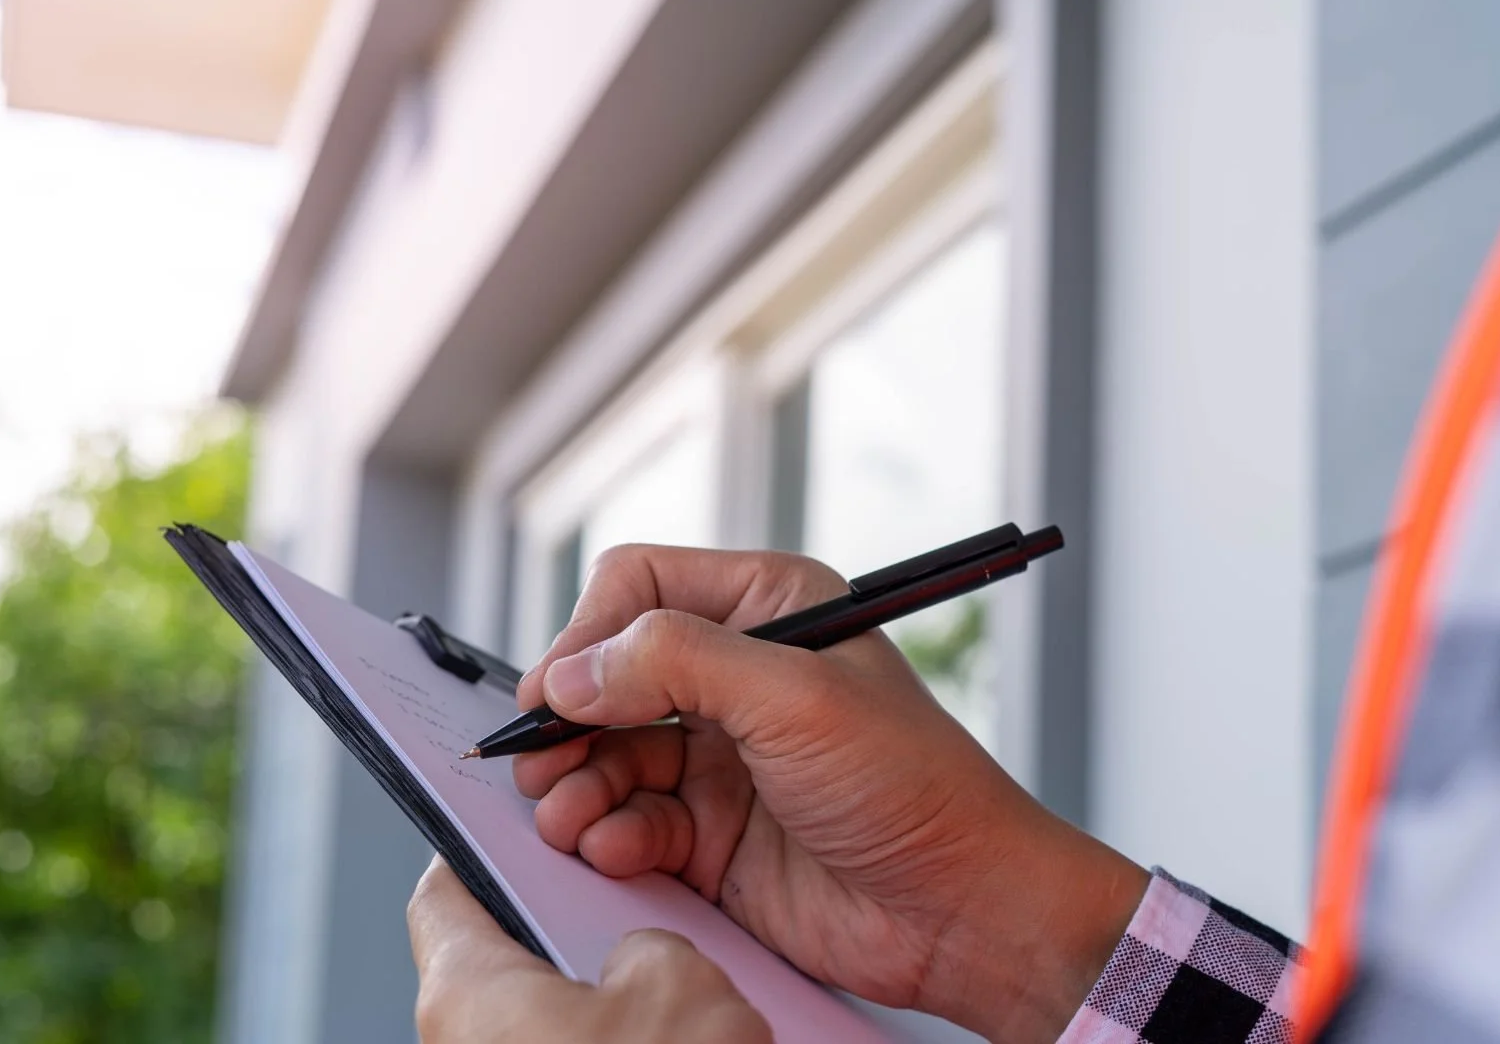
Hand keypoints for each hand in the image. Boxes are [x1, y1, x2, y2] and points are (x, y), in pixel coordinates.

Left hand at [408, 855, 770, 1042]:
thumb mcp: (680, 979)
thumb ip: (646, 942)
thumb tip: (639, 961)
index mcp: (464, 990)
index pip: (443, 893)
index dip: (482, 850)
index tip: (515, 830)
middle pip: (503, 964)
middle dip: (572, 937)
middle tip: (633, 915)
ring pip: (544, 1026)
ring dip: (606, 1008)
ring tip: (677, 998)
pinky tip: (675, 1043)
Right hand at [511, 545, 1146, 1042]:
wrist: (960, 911)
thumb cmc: (913, 785)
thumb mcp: (796, 698)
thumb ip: (676, 663)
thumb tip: (572, 670)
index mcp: (768, 608)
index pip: (639, 587)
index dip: (587, 635)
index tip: (556, 690)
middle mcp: (737, 676)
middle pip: (605, 674)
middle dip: (566, 718)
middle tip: (539, 759)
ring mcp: (720, 758)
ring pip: (604, 753)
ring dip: (574, 783)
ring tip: (568, 814)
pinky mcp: (709, 834)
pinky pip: (626, 822)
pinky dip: (605, 835)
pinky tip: (614, 850)